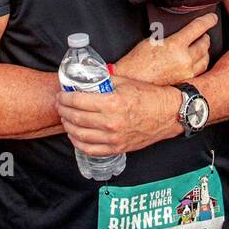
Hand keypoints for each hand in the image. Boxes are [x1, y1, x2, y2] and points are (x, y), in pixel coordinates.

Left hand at [56, 76, 179, 155]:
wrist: (168, 114)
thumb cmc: (149, 96)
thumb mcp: (125, 82)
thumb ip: (104, 81)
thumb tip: (86, 78)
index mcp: (112, 103)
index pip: (78, 101)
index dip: (65, 98)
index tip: (61, 95)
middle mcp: (111, 122)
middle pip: (76, 118)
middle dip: (63, 110)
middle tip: (60, 105)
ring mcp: (114, 138)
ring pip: (80, 135)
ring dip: (68, 126)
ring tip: (66, 118)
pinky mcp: (117, 148)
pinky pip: (90, 149)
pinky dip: (78, 143)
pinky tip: (75, 135)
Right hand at [119, 12, 215, 84]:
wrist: (132, 81)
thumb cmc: (137, 62)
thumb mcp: (152, 41)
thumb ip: (169, 36)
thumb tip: (178, 33)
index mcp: (175, 45)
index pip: (198, 28)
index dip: (208, 20)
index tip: (212, 18)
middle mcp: (184, 59)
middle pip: (204, 43)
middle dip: (205, 36)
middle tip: (204, 33)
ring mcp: (186, 73)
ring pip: (205, 58)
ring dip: (205, 50)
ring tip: (202, 46)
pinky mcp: (185, 82)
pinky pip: (200, 71)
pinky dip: (200, 63)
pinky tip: (197, 61)